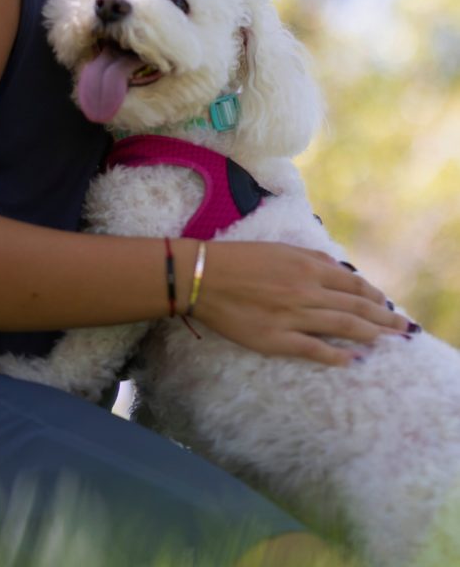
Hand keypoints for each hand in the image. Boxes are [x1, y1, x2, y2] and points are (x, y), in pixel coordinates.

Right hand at [191, 242, 410, 366]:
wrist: (204, 277)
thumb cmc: (240, 259)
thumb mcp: (280, 248)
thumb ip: (312, 258)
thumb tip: (340, 269)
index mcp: (307, 266)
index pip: (353, 283)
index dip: (374, 295)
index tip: (386, 304)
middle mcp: (306, 291)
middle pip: (355, 306)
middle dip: (383, 317)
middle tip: (403, 328)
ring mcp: (293, 316)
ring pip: (342, 326)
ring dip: (370, 334)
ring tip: (388, 341)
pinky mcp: (277, 339)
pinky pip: (314, 350)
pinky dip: (337, 355)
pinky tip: (354, 359)